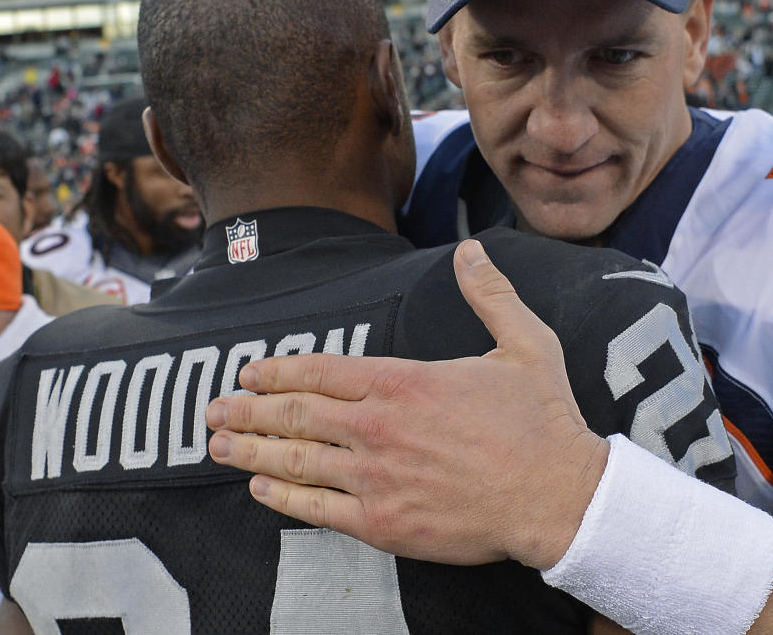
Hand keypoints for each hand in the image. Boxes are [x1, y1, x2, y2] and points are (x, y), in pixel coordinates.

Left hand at [206, 239, 609, 569]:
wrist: (559, 497)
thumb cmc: (542, 422)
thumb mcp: (525, 342)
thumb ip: (489, 294)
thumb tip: (471, 250)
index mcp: (403, 382)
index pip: (320, 370)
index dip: (277, 369)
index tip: (249, 370)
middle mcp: (378, 427)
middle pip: (294, 413)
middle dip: (247, 408)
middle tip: (213, 408)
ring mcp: (375, 478)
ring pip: (295, 460)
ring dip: (250, 450)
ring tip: (217, 444)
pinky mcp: (383, 523)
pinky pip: (316, 509)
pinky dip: (281, 498)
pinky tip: (260, 488)